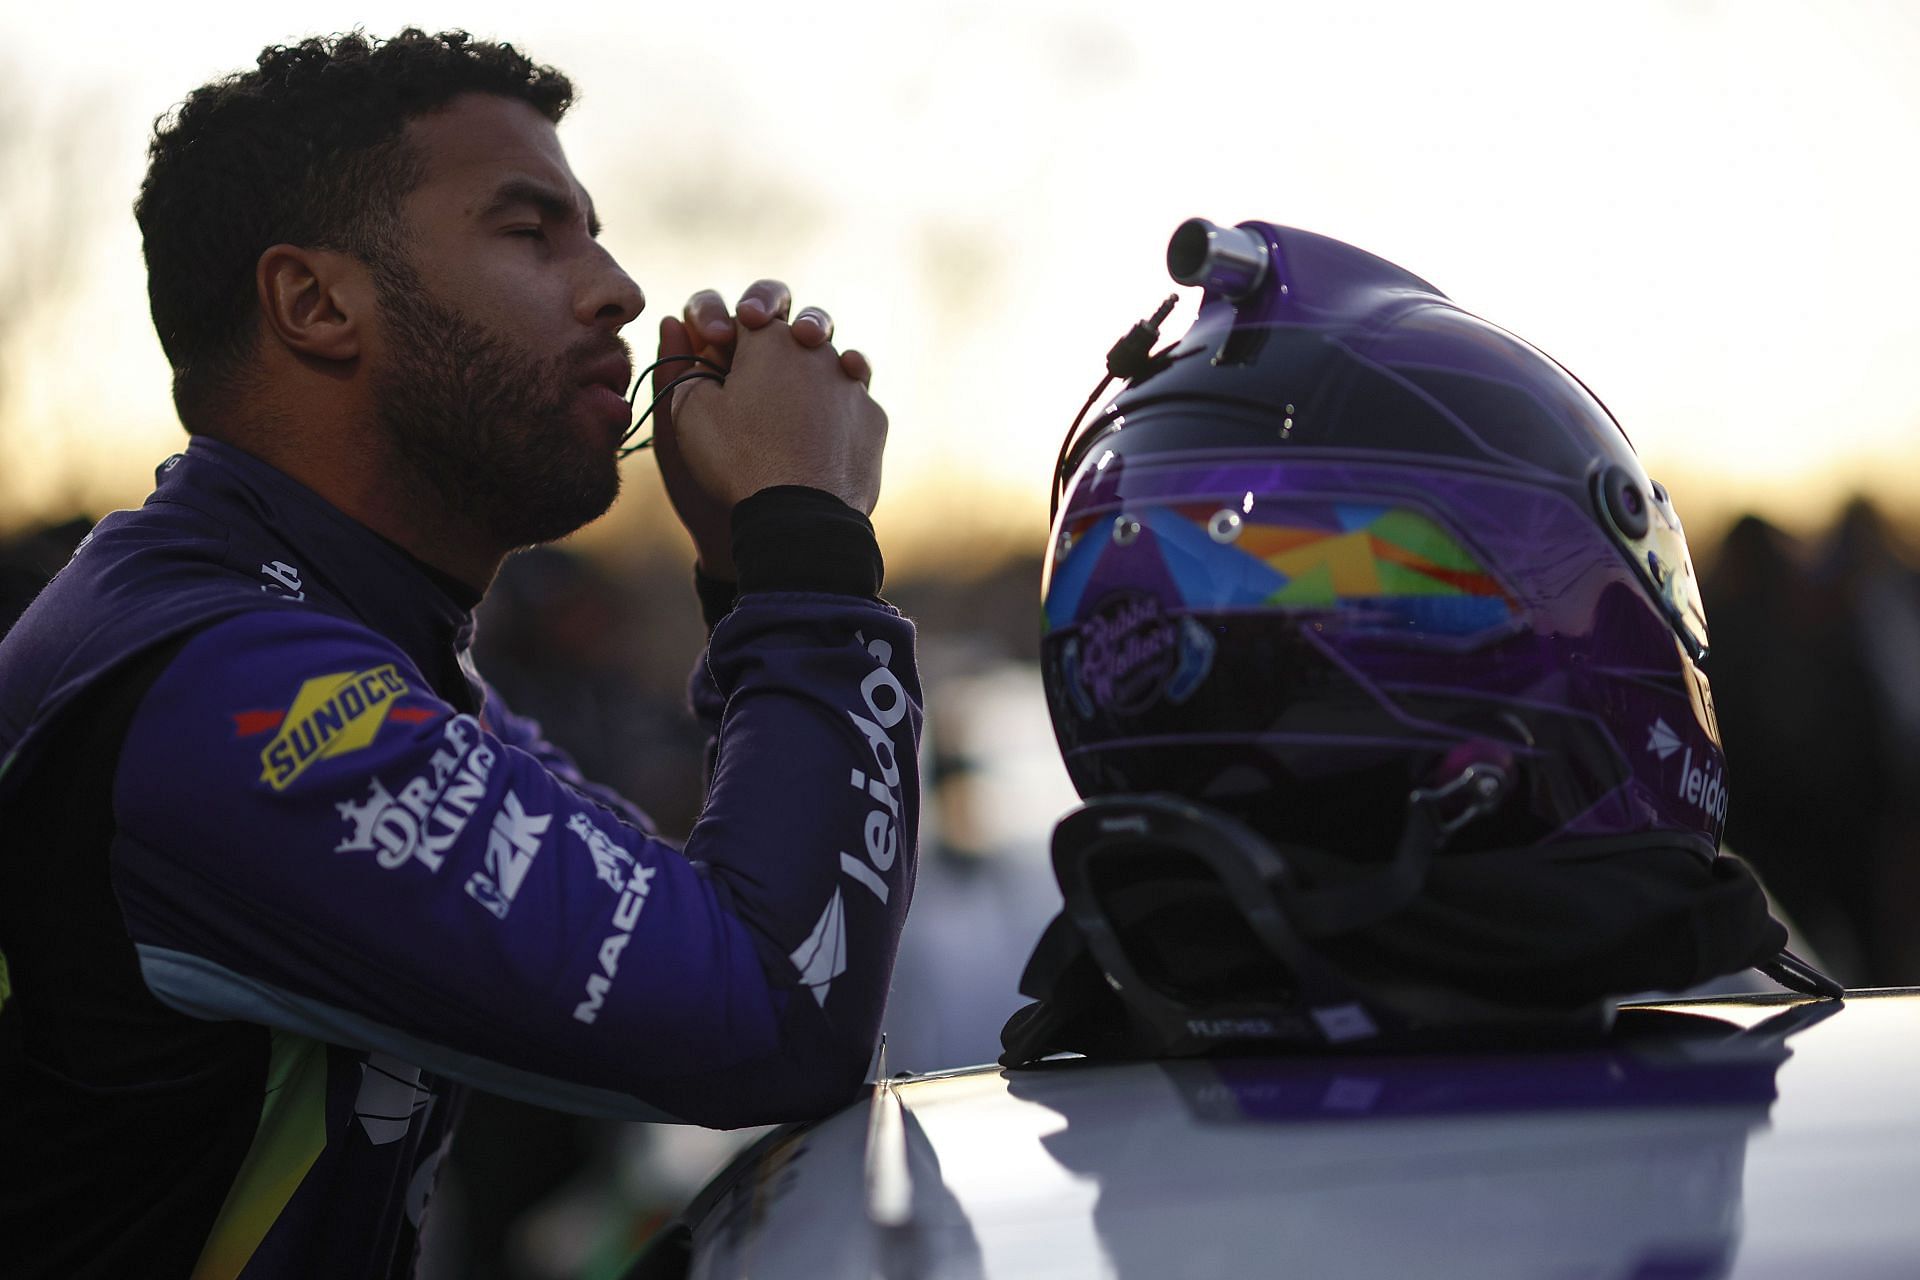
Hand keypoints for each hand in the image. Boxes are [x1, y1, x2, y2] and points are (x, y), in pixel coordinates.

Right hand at [651, 281, 881, 577]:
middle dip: (776, 338)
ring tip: (790, 405)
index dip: (728, 329)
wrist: (801, 515)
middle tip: (761, 365)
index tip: (717, 351)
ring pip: (832, 362)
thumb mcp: (690, 413)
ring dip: (811, 374)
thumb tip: (684, 334)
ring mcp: (852, 384)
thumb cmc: (738, 461)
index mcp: (769, 339)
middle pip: (796, 328)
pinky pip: (854, 403)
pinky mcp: (873, 419)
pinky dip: (837, 412)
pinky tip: (821, 435)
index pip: (746, 315)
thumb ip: (685, 366)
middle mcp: (817, 351)